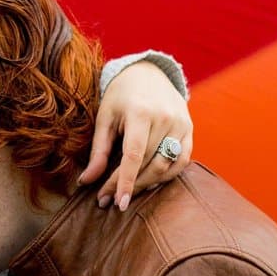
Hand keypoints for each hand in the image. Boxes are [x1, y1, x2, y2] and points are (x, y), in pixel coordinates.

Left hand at [78, 61, 192, 212]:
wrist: (148, 73)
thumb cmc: (121, 97)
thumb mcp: (104, 118)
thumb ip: (99, 151)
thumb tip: (87, 182)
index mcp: (141, 112)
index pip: (134, 155)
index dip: (125, 181)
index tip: (116, 202)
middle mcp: (165, 118)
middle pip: (148, 163)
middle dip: (129, 186)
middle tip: (109, 200)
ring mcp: (181, 124)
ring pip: (166, 166)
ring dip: (146, 184)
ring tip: (128, 192)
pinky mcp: (189, 129)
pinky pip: (182, 161)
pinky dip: (166, 175)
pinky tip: (149, 181)